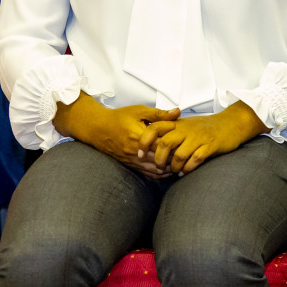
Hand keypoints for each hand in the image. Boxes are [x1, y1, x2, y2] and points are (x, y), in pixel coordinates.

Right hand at [54, 95, 179, 176]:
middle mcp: (134, 151)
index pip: (162, 145)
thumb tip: (178, 112)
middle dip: (175, 160)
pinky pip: (146, 173)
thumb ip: (159, 114)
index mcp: (138, 137)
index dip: (176, 146)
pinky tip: (168, 171)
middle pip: (160, 160)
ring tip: (181, 165)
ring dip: (168, 169)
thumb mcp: (139, 111)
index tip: (188, 144)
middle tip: (189, 157)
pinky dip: (158, 174)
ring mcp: (131, 160)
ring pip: (154, 170)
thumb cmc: (118, 117)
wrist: (97, 128)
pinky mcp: (128, 164)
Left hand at [136, 101, 268, 174]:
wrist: (231, 124)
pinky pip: (195, 160)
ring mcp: (199, 137)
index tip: (139, 153)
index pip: (154, 127)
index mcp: (177, 123)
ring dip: (173, 166)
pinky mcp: (210, 146)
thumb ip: (169, 131)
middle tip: (158, 168)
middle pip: (165, 143)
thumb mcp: (185, 124)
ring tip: (173, 171)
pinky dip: (188, 169)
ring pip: (179, 154)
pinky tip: (185, 172)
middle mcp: (186, 129)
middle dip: (158, 159)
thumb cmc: (205, 127)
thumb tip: (150, 145)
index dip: (144, 141)